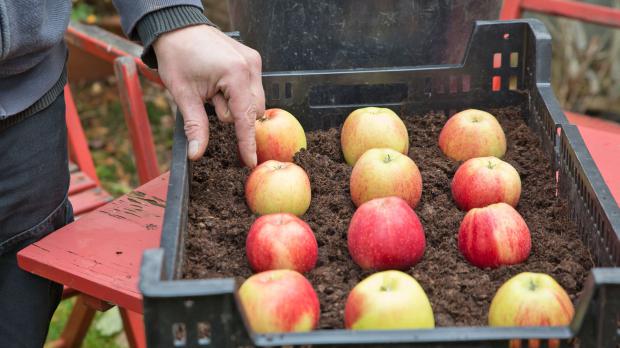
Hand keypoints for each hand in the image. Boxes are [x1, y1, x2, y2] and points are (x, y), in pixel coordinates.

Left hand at [153, 25, 264, 166]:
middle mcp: (250, 67)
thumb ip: (195, 126)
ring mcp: (254, 61)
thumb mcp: (184, 95)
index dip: (246, 143)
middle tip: (208, 99)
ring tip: (213, 90)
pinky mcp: (253, 59)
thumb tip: (196, 155)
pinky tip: (220, 83)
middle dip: (232, 115)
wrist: (177, 28)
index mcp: (235, 75)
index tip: (250, 162)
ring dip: (235, 104)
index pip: (245, 118)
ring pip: (254, 101)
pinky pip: (252, 88)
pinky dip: (237, 93)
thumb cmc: (178, 57)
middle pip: (252, 112)